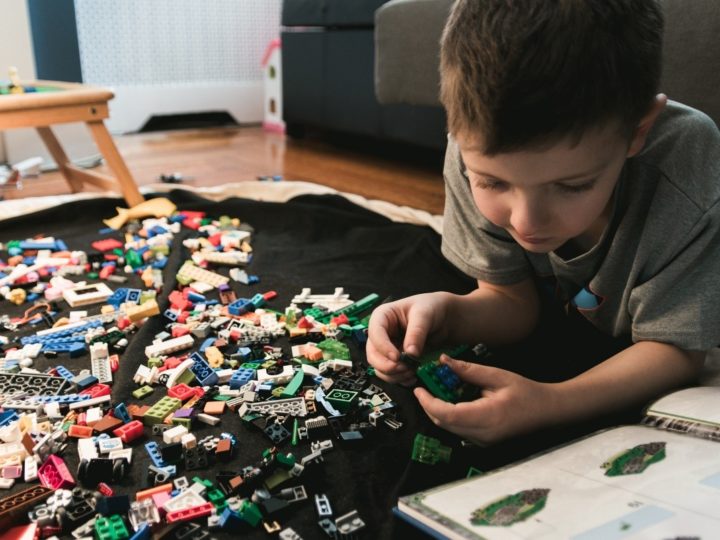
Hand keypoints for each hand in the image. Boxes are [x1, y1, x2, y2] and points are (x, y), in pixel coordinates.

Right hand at [366, 293, 452, 384]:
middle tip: (405, 368)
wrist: (442, 317)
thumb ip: (416, 332)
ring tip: (412, 372)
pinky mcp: (395, 359)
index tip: (397, 357)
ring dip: (394, 375)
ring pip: (379, 368)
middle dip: (387, 366)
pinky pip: (390, 374)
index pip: (375, 334)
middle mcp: (381, 334)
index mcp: (382, 317)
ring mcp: (387, 348)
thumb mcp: (424, 314)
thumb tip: (410, 353)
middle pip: (373, 355)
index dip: (383, 347)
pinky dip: (399, 379)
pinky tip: (412, 377)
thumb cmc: (430, 308)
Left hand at [414, 355, 554, 443]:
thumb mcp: (497, 375)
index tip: (419, 389)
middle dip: (429, 406)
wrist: (547, 411)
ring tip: (435, 391)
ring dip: (437, 411)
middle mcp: (483, 434)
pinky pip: (458, 430)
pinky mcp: (483, 442)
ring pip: (449, 428)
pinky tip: (451, 401)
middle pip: (444, 423)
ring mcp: (483, 441)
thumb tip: (443, 361)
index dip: (428, 403)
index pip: (447, 415)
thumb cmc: (526, 392)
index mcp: (487, 417)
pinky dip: (449, 416)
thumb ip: (468, 370)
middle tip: (423, 387)